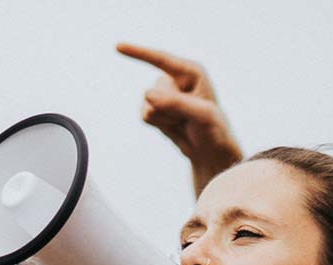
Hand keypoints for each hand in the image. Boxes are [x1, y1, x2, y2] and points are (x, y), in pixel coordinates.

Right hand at [117, 43, 244, 181]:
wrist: (210, 150)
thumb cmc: (214, 129)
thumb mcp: (202, 115)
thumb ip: (176, 103)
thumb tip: (147, 94)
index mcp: (191, 71)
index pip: (161, 59)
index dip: (139, 52)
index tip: (118, 46)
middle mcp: (176, 78)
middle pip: (155, 92)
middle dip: (169, 110)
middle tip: (189, 118)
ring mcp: (164, 93)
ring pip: (148, 105)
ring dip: (165, 119)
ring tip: (183, 122)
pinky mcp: (155, 107)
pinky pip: (144, 115)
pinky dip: (158, 124)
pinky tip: (174, 125)